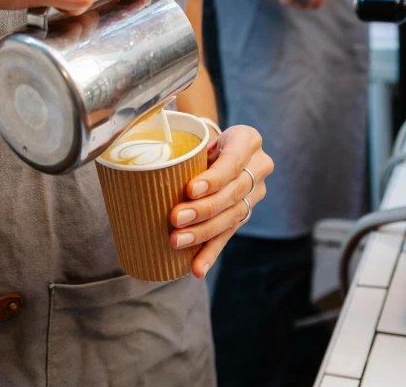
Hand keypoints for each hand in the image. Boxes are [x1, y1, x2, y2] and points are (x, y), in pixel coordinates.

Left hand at [169, 125, 273, 278]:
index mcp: (248, 140)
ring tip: (177, 241)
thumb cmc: (204, 140)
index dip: (214, 178)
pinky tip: (197, 268)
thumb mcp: (200, 136)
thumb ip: (186, 150)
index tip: (189, 190)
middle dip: (203, 209)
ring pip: (232, 217)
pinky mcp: (245, 214)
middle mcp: (259, 167)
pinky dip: (210, 253)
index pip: (233, 161)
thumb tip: (147, 167)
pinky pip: (229, 235)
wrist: (221, 147)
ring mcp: (255, 193)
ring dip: (203, 233)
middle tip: (175, 218)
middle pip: (232, 193)